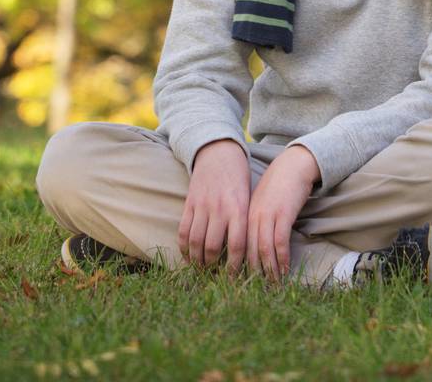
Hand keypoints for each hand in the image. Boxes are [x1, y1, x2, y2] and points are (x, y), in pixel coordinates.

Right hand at [178, 138, 251, 273]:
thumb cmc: (238, 178)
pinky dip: (184, 248)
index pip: (236, 246)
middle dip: (212, 267)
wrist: (219, 152)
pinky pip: (183, 230)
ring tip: (201, 269)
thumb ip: (244, 223)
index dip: (234, 267)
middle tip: (214, 276)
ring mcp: (202, 205)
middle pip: (212, 248)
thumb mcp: (248, 198)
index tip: (233, 279)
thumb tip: (246, 254)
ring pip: (195, 242)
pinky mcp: (189, 203)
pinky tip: (188, 256)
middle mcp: (220, 209)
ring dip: (197, 260)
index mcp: (239, 209)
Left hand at [246, 145, 320, 282]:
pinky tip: (284, 270)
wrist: (292, 165)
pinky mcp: (283, 214)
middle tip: (254, 289)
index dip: (238, 264)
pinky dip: (282, 258)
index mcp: (245, 214)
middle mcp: (253, 216)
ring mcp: (267, 215)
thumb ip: (254, 222)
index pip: (237, 245)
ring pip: (263, 249)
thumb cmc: (278, 186)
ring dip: (268, 270)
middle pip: (248, 250)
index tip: (239, 281)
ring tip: (271, 284)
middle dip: (251, 272)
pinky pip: (280, 242)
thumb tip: (252, 247)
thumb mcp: (260, 204)